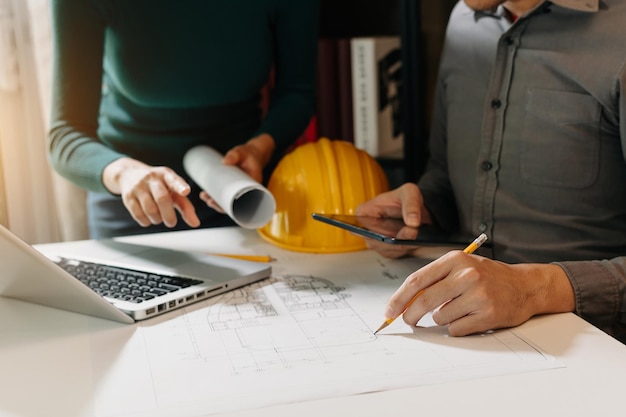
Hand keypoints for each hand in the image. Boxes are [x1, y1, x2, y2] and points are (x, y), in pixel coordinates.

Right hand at [103, 158, 199, 228]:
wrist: (129, 174)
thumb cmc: (158, 185)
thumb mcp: (173, 191)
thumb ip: (185, 206)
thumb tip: (195, 223)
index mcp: (166, 175)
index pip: (174, 180)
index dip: (180, 186)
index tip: (186, 191)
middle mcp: (152, 178)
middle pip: (162, 199)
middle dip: (169, 215)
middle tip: (171, 222)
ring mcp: (138, 186)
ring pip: (150, 209)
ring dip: (157, 219)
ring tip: (159, 218)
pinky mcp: (128, 197)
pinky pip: (138, 214)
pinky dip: (146, 221)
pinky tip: (149, 219)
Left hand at [200, 133, 274, 212]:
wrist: (254, 152)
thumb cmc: (249, 153)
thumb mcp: (243, 152)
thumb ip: (234, 155)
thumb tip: (224, 161)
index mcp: (254, 186)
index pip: (242, 203)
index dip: (229, 207)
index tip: (217, 203)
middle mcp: (248, 191)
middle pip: (234, 205)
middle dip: (219, 206)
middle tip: (208, 200)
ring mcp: (241, 190)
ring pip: (229, 202)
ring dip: (216, 202)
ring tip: (204, 196)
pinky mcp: (236, 187)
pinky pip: (228, 196)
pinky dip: (218, 197)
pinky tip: (207, 194)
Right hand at [355, 183, 432, 257]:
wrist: (417, 208)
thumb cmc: (405, 197)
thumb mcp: (409, 192)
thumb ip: (411, 204)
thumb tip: (412, 222)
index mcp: (364, 213)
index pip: (361, 228)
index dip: (375, 232)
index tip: (389, 233)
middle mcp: (367, 229)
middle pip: (377, 242)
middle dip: (395, 240)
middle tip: (411, 232)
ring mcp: (377, 241)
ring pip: (388, 250)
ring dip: (403, 245)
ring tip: (416, 236)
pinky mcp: (389, 249)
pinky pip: (397, 254)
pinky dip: (407, 249)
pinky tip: (415, 241)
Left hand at [385, 251, 574, 335]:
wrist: (525, 286)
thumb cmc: (488, 276)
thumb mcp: (460, 267)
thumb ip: (434, 280)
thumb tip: (403, 302)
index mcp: (455, 259)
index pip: (417, 281)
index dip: (398, 298)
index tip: (389, 311)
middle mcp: (466, 275)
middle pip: (424, 301)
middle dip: (410, 315)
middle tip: (408, 321)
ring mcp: (478, 295)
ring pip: (439, 317)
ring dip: (441, 319)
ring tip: (458, 310)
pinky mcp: (488, 314)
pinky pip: (456, 329)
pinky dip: (457, 327)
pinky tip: (471, 317)